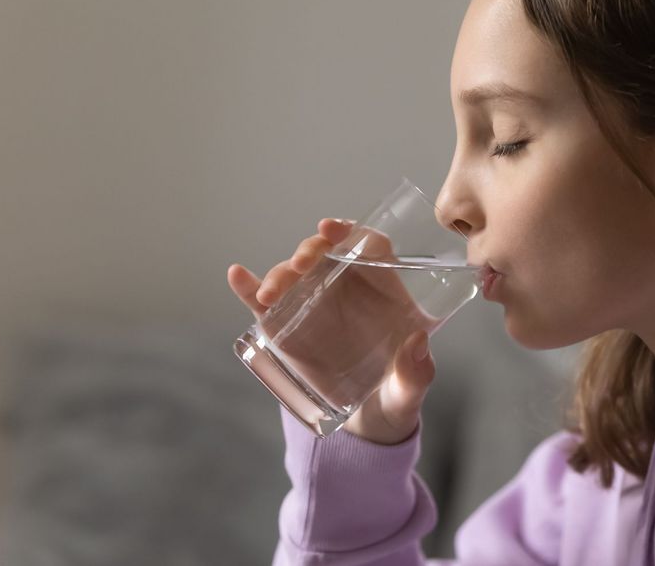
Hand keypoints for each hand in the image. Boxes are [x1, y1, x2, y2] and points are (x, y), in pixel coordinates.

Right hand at [227, 218, 436, 444]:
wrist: (366, 425)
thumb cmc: (396, 396)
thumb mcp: (410, 389)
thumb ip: (417, 371)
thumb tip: (417, 343)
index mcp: (384, 292)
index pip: (370, 247)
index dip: (352, 232)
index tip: (333, 229)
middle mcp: (347, 290)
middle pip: (327, 253)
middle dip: (311, 249)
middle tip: (302, 264)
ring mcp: (314, 306)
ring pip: (295, 275)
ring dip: (281, 274)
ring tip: (270, 292)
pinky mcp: (286, 328)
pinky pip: (264, 302)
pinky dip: (248, 287)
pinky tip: (237, 276)